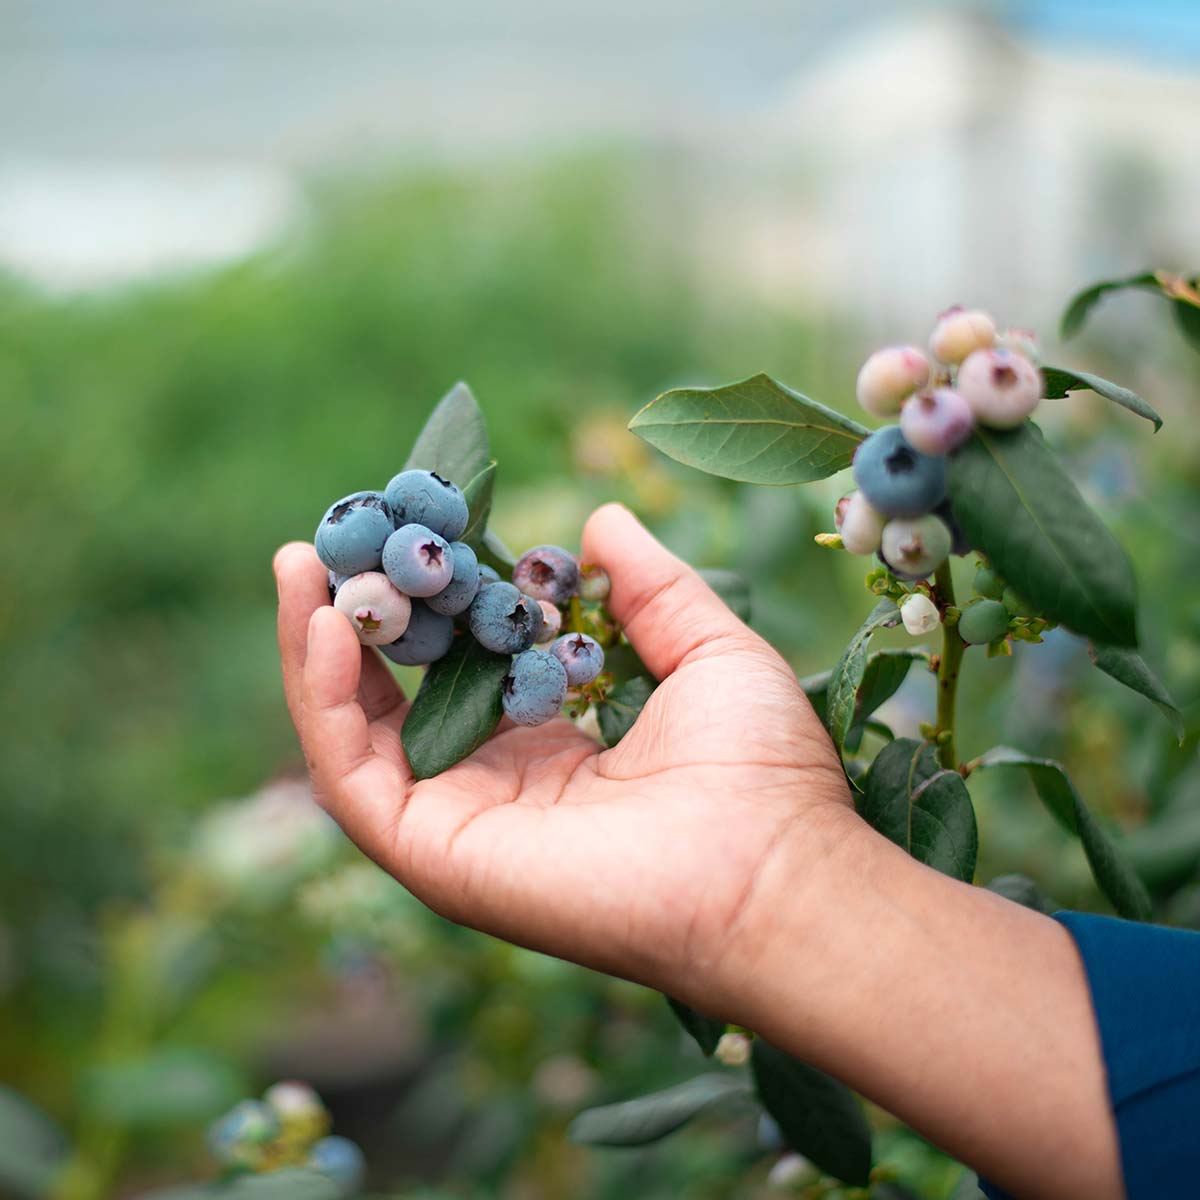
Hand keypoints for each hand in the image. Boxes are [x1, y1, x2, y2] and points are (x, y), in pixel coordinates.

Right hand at [274, 503, 854, 1012]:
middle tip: (323, 541)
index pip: (458, 667)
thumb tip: (601, 519)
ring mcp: (459, 822)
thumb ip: (651, 587)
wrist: (775, 870)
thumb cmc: (760, 770)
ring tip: (299, 566)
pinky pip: (353, 775)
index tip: (411, 530)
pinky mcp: (434, 853)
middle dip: (353, 618)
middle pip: (389, 698)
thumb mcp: (707, 649)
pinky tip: (327, 626)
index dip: (428, 600)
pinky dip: (326, 701)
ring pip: (353, 735)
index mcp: (551, 747)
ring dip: (316, 650)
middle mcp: (494, 785)